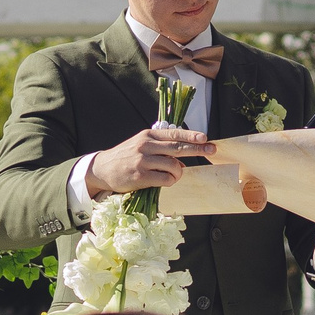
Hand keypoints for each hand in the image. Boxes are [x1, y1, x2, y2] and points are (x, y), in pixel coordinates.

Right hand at [85, 126, 212, 197]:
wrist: (102, 169)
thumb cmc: (126, 157)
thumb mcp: (142, 146)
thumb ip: (161, 149)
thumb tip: (182, 160)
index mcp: (148, 135)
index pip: (174, 134)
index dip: (191, 136)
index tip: (206, 138)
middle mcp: (146, 145)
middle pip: (178, 147)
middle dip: (198, 149)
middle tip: (212, 150)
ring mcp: (142, 161)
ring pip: (173, 165)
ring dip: (179, 172)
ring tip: (174, 175)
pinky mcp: (140, 176)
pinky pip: (165, 179)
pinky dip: (170, 181)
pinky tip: (166, 181)